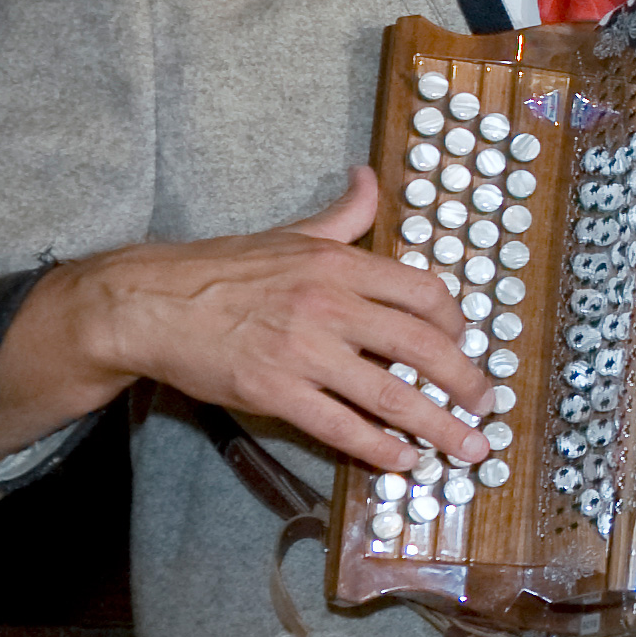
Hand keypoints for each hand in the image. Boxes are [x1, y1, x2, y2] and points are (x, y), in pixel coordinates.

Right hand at [0, 166, 493, 473]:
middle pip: (422, 346)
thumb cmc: (223, 268)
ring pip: (390, 396)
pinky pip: (341, 427)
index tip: (466, 343)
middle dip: (465, 380)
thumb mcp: (292, 231)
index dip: (456, 323)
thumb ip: (343, 214)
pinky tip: (404, 459)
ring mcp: (304, 352)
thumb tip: (370, 177)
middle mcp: (330, 305)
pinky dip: (380, 448)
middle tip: (486, 404)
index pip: (423, 292)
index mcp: (339, 264)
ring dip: (438, 426)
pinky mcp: (275, 392)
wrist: (149, 303)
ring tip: (467, 447)